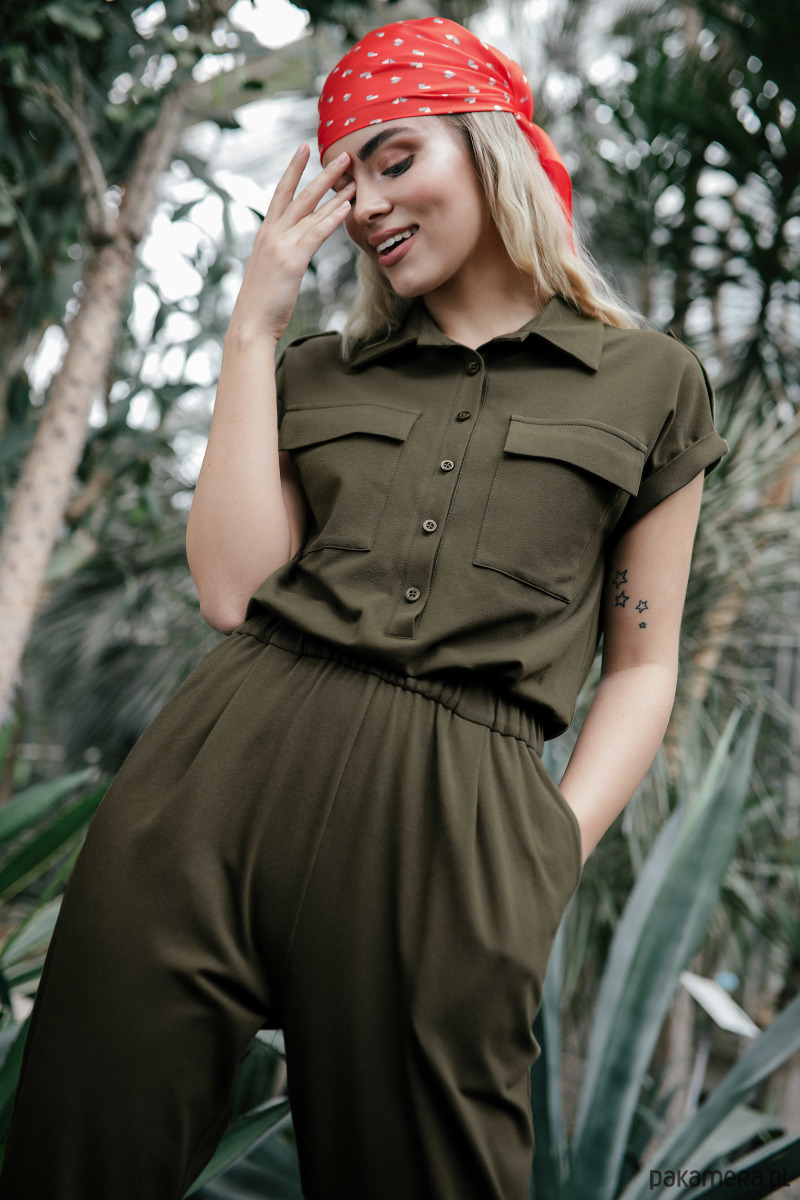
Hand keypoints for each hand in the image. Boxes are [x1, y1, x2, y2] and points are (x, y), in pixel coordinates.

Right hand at [228, 143, 355, 344]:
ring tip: (351, 174)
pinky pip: (315, 233)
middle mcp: (271, 233)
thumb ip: (282, 253)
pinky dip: (331, 218)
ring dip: (333, 190)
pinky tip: (346, 207)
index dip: (294, 170)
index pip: (281, 193)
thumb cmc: (262, 303)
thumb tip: (294, 249)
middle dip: (321, 172)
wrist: (250, 323)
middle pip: (300, 194)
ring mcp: (280, 244)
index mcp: (266, 233)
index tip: (304, 149)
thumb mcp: (270, 270)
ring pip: (310, 210)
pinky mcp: (291, 260)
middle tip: (341, 154)